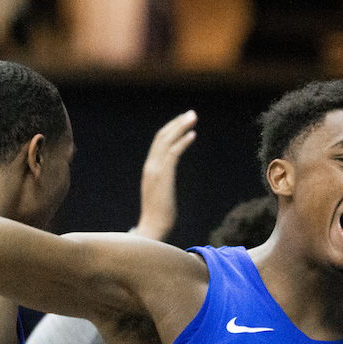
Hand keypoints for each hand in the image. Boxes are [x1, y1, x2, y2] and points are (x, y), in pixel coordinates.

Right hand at [132, 110, 196, 240]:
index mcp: (149, 170)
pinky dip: (183, 141)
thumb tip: (167, 186)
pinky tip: (193, 135)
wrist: (154, 229)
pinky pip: (173, 153)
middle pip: (161, 137)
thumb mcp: (162, 196)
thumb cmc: (160, 217)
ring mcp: (155, 170)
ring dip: (180, 127)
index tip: (183, 123)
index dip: (171, 130)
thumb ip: (164, 185)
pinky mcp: (163, 176)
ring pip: (167, 141)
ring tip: (193, 117)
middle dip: (177, 123)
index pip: (158, 143)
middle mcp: (150, 166)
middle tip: (191, 114)